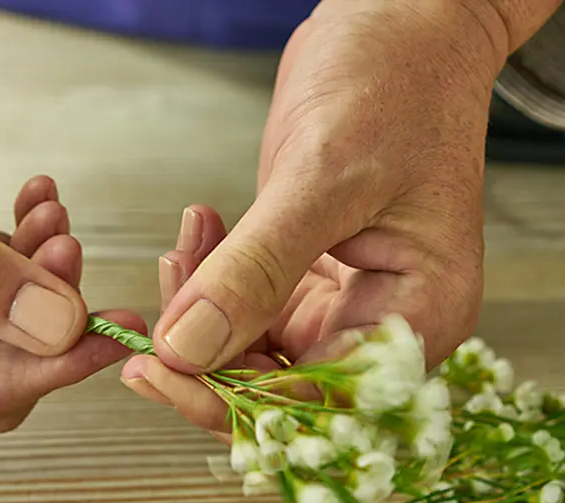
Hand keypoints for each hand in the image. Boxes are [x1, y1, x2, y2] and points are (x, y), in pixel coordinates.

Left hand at [147, 0, 557, 379]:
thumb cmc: (394, 83)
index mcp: (416, 315)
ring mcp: (343, 299)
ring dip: (202, 311)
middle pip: (280, 385)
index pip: (320, 401)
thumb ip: (256, 270)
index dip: (235, 402)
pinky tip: (198, 231)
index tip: (161, 375)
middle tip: (148, 330)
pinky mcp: (307, 272)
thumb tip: (188, 350)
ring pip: (252, 346)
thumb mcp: (322, 177)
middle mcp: (382, 321)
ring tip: (182, 251)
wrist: (398, 25)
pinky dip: (210, 276)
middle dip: (207, 357)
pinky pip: (245, 302)